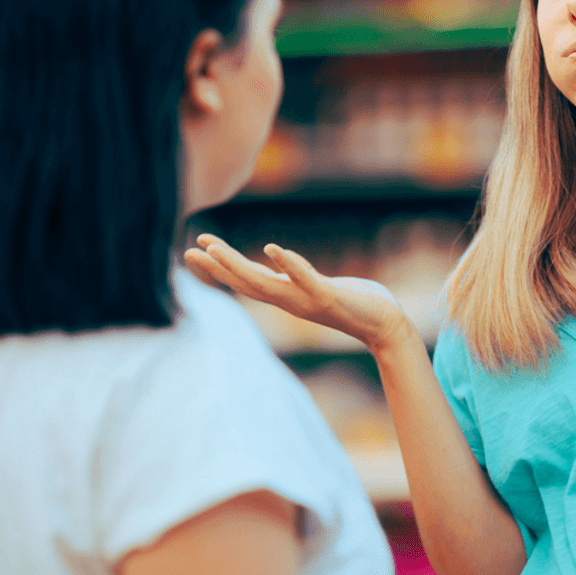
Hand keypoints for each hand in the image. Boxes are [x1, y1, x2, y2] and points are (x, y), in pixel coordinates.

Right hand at [183, 234, 415, 352]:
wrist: (386, 326)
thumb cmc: (356, 304)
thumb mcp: (317, 284)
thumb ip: (296, 273)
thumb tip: (276, 258)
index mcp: (287, 296)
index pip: (245, 279)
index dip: (220, 267)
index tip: (195, 250)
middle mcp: (290, 300)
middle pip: (245, 282)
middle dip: (217, 267)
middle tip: (190, 250)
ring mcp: (306, 299)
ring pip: (264, 283)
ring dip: (238, 266)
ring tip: (215, 248)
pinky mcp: (328, 295)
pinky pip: (304, 278)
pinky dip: (288, 264)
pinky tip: (272, 248)